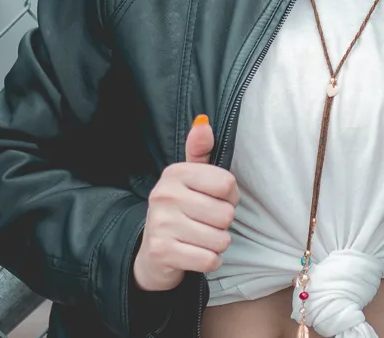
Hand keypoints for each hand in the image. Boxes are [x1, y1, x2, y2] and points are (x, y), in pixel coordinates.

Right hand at [132, 115, 238, 291]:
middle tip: (205, 223)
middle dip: (223, 224)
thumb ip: (199, 151)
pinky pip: (209, 260)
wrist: (153, 253)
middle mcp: (164, 195)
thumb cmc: (181, 210)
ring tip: (200, 239)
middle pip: (226, 214)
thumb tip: (203, 123)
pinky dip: (209, 261)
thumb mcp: (190, 178)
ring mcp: (161, 224)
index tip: (215, 200)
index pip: (227, 184)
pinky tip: (196, 254)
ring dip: (217, 244)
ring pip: (220, 239)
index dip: (230, 197)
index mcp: (175, 173)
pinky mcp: (162, 252)